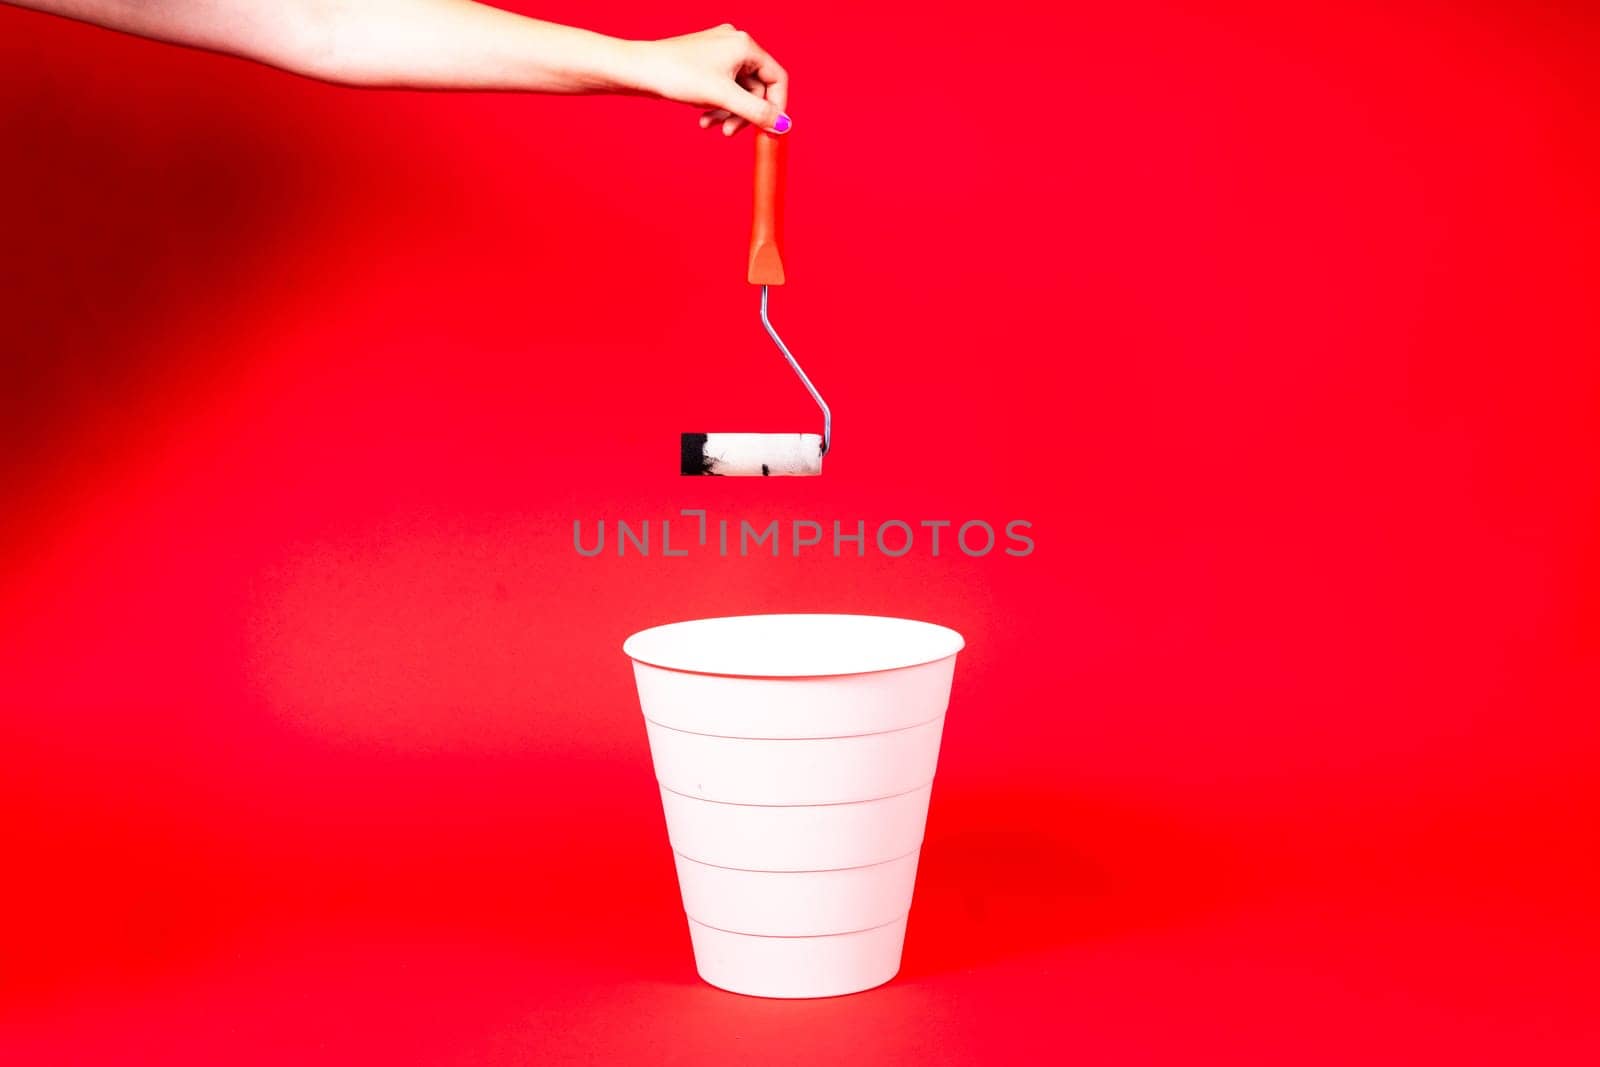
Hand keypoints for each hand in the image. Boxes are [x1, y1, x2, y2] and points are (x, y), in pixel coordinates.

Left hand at [627, 24, 790, 135]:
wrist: (639, 69)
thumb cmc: (678, 75)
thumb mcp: (723, 98)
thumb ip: (757, 113)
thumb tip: (784, 126)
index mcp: (744, 45)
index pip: (776, 78)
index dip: (777, 106)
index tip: (770, 130)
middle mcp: (734, 44)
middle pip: (756, 88)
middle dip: (744, 113)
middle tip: (730, 132)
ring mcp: (719, 53)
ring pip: (738, 91)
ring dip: (728, 113)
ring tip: (710, 125)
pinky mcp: (706, 63)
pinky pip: (723, 89)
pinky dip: (716, 105)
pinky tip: (702, 116)